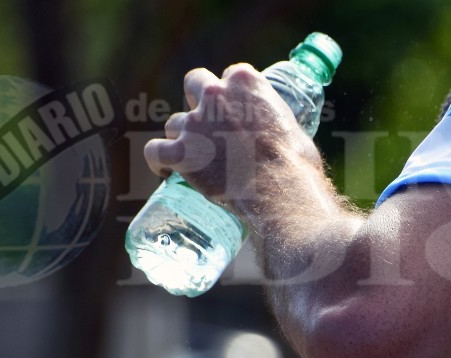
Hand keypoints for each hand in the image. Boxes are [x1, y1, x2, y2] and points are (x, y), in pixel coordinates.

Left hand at [143, 64, 316, 205]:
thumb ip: (269, 117)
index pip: (229, 76)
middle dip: (200, 104)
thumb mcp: (289, 124)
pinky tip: (165, 169)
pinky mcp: (181, 153)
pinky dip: (158, 159)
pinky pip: (155, 150)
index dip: (230, 95)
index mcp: (245, 80)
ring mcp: (195, 123)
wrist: (281, 190)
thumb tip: (269, 132)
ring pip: (176, 123)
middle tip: (211, 127)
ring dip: (185, 137)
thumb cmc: (295, 162)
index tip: (234, 111)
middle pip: (195, 87)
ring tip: (198, 159)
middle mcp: (215, 94)